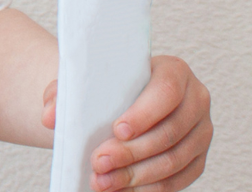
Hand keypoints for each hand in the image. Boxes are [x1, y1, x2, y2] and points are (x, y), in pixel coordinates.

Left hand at [41, 55, 211, 191]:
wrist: (121, 101)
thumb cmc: (107, 88)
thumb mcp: (86, 81)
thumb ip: (65, 92)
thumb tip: (50, 117)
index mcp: (174, 71)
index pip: (166, 91)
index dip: (144, 114)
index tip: (116, 131)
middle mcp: (196, 100)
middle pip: (169, 131)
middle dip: (131, 152)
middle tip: (98, 163)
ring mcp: (201, 132)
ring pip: (174, 160)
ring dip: (136, 176)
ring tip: (103, 182)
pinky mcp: (197, 159)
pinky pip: (178, 180)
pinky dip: (149, 189)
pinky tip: (123, 191)